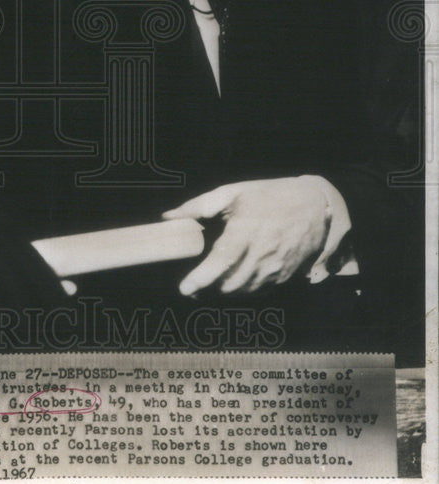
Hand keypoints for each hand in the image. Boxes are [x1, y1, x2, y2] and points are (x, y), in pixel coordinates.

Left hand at [162, 176, 330, 295]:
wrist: (314, 206)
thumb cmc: (268, 195)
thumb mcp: (233, 192)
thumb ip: (199, 206)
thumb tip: (169, 216)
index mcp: (246, 230)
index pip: (222, 261)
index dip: (202, 278)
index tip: (185, 288)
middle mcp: (262, 253)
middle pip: (230, 284)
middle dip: (208, 289)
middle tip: (193, 287)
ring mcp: (276, 267)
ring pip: (244, 291)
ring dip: (224, 291)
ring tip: (212, 283)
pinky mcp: (285, 276)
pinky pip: (260, 291)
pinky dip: (243, 290)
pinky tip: (235, 279)